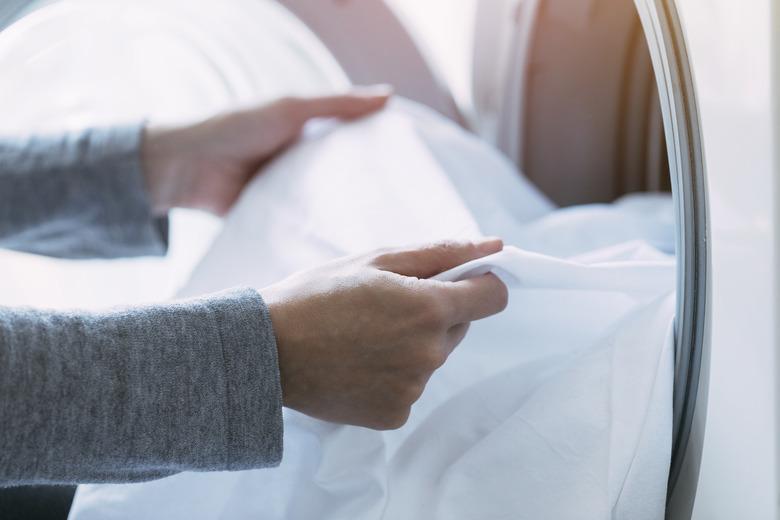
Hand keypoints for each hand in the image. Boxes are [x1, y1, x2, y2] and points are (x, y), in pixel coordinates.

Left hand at [141, 87, 391, 215]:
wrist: (186, 167)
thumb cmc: (237, 127)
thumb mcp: (291, 109)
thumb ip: (338, 104)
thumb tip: (389, 96)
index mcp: (308, 137)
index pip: (353, 145)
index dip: (379, 154)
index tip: (411, 169)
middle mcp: (302, 166)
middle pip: (343, 179)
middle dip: (367, 191)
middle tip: (403, 207)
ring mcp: (289, 194)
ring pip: (325, 205)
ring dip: (344, 214)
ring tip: (382, 231)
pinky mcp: (274, 219)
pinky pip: (302, 226)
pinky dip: (317, 232)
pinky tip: (342, 244)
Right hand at [261, 238, 508, 429]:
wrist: (265, 351)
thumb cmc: (316, 295)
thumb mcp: (376, 260)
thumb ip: (442, 252)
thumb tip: (495, 246)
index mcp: (429, 309)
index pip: (494, 297)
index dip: (481, 283)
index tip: (458, 280)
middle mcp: (429, 354)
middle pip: (459, 327)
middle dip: (435, 312)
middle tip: (386, 305)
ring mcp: (413, 389)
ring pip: (433, 358)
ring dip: (413, 344)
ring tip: (364, 335)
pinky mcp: (395, 415)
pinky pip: (410, 387)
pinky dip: (393, 375)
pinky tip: (358, 363)